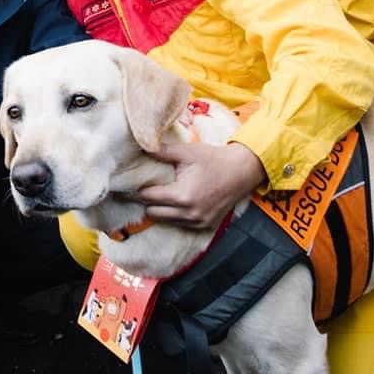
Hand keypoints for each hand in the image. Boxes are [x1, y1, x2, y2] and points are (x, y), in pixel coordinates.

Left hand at [136, 142, 265, 229]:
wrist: (241, 171)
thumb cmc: (213, 159)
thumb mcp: (186, 152)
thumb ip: (161, 152)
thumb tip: (140, 147)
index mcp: (182, 196)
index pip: (147, 198)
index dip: (138, 189)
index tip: (132, 183)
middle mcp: (189, 214)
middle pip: (153, 213)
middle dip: (147, 201)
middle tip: (146, 188)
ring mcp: (198, 222)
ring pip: (165, 221)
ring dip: (160, 210)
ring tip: (160, 195)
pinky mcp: (205, 226)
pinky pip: (180, 225)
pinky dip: (174, 215)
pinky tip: (175, 202)